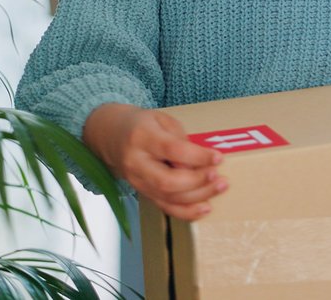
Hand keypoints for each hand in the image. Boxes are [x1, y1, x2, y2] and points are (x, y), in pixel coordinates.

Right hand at [84, 104, 225, 220]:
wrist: (111, 136)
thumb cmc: (142, 125)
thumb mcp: (162, 120)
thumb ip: (180, 138)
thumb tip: (201, 161)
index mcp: (142, 137)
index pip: (172, 150)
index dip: (198, 156)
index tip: (218, 157)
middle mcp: (136, 162)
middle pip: (167, 180)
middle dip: (197, 181)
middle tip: (218, 175)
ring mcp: (137, 181)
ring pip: (168, 197)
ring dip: (198, 197)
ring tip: (219, 188)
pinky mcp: (142, 192)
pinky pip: (165, 207)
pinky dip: (186, 211)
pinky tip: (205, 207)